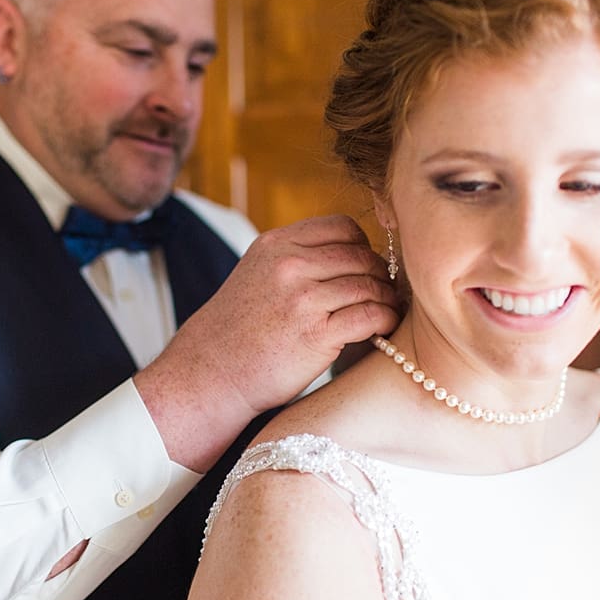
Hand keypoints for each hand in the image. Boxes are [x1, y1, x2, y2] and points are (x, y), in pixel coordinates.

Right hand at [135, 214, 399, 470]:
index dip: (362, 246)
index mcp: (276, 244)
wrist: (211, 373)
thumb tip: (351, 253)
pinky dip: (386, 320)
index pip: (342, 226)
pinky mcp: (317, 334)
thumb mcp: (257, 274)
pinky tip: (384, 328)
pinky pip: (371, 315)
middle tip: (384, 293)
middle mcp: (289, 265)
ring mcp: (303, 299)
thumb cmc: (238, 330)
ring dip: (387, 299)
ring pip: (370, 284)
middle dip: (379, 274)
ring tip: (388, 311)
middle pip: (361, 256)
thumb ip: (294, 258)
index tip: (363, 267)